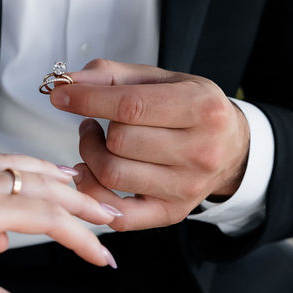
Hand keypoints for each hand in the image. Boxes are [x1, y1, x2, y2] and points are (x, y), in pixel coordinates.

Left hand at [0, 153, 118, 292]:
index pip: (47, 218)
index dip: (82, 240)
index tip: (105, 260)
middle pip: (44, 186)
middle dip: (83, 204)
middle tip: (116, 217)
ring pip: (23, 166)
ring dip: (58, 179)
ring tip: (83, 186)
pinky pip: (0, 159)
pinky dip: (26, 166)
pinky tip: (25, 171)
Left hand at [49, 59, 249, 230]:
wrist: (232, 149)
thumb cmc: (190, 107)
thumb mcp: (161, 79)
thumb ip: (112, 75)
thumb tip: (67, 83)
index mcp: (202, 107)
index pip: (130, 105)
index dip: (87, 100)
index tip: (60, 95)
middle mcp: (200, 151)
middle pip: (120, 142)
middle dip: (94, 130)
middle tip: (92, 124)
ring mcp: (187, 187)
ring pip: (114, 176)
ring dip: (91, 157)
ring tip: (97, 144)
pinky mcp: (172, 213)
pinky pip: (119, 217)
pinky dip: (95, 196)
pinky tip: (93, 174)